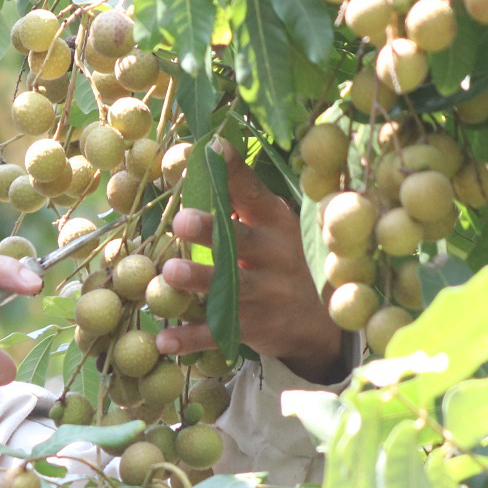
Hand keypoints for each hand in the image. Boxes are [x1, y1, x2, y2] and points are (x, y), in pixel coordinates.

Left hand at [156, 143, 346, 384]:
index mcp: (275, 222)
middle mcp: (273, 254)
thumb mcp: (275, 226)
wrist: (324, 322)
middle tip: (182, 220)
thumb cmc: (285, 259)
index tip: (214, 146)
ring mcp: (265, 293)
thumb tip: (205, 151)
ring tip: (169, 274)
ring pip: (229, 288)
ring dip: (199, 280)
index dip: (233, 170)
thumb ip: (242, 199)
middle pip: (240, 241)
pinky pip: (218, 334)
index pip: (253, 191)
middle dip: (211, 231)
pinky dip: (190, 339)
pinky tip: (164, 341)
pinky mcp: (254, 327)